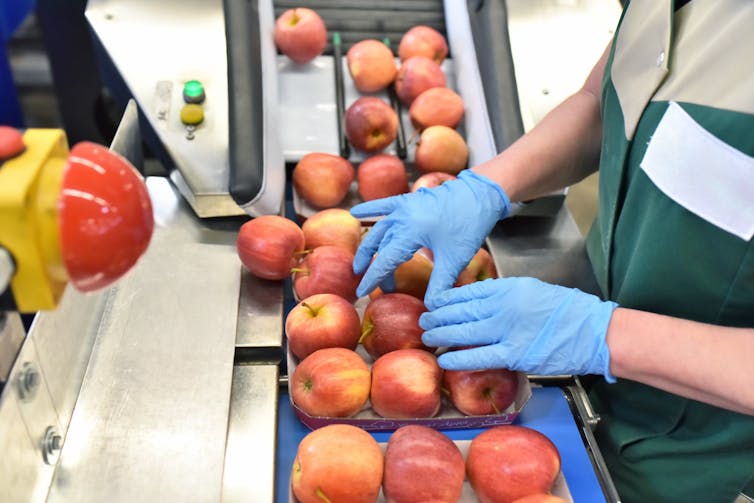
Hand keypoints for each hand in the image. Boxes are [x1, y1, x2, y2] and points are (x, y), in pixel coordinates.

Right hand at [350, 170, 509, 306]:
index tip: (362, 292)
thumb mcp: (454, 259)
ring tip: (362, 263)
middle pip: (379, 246)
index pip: (385, 260)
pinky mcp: (410, 199)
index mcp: (410, 231)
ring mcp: (404, 206)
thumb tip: (431, 308)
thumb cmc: (468, 226)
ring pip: (379, 229)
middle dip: (371, 266)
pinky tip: (355, 212)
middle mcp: (402, 217)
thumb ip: (440, 284)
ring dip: (369, 246)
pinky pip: (384, 204)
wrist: (480, 195)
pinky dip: (370, 209)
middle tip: (367, 283)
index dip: (373, 278)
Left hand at [420, 277, 617, 381]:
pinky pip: (479, 357)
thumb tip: (478, 299)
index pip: (466, 293)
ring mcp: (508, 330)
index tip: (433, 304)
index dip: (445, 301)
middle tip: (424, 322)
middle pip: (460, 311)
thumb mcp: (531, 290)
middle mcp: (503, 306)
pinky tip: (444, 359)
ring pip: (464, 333)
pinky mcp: (515, 354)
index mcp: (507, 288)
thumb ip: (504, 294)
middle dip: (437, 317)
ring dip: (442, 336)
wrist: (593, 331)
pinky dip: (459, 359)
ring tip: (428, 338)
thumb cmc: (565, 311)